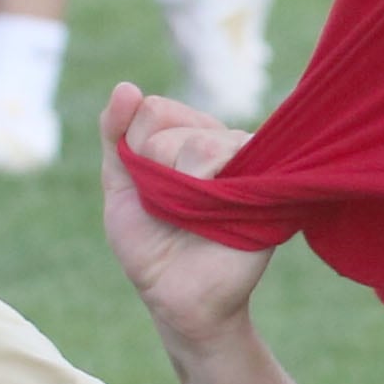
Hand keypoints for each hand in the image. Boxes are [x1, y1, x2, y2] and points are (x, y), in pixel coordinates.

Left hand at [97, 81, 266, 345]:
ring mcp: (245, 160)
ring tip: (194, 216)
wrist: (176, 298)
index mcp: (183, 137)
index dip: (137, 148)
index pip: (153, 109)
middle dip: (155, 171)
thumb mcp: (119, 188)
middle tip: (170, 208)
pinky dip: (213, 188)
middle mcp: (217, 141)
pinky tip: (214, 212)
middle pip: (170, 124)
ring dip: (181, 188)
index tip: (143, 186)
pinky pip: (237, 157)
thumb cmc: (150, 246)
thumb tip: (124, 86)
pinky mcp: (268, 181)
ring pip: (200, 143)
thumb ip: (115, 136)